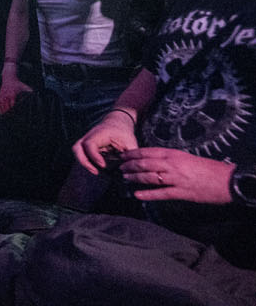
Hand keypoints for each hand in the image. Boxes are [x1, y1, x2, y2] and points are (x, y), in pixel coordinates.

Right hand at [0, 74, 33, 114]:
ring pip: (1, 105)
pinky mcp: (0, 95)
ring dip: (3, 111)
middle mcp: (6, 95)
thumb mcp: (24, 86)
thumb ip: (29, 91)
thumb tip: (35, 95)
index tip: (15, 114)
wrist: (9, 78)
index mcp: (12, 94)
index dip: (13, 110)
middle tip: (10, 118)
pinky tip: (1, 113)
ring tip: (5, 117)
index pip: (12, 104)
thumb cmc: (18, 83)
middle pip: (6, 106)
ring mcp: (2, 95)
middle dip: (8, 112)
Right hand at [72, 110, 138, 173]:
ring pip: (76, 150)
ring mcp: (86, 140)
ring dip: (82, 162)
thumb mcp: (130, 142)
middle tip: (95, 171)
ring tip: (95, 171)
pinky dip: (85, 161)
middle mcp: (89, 136)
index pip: (90, 144)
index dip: (94, 155)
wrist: (116, 123)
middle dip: (83, 161)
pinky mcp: (86, 145)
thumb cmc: (123, 133)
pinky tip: (96, 168)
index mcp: (100, 134)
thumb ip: (130, 155)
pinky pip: (80, 153)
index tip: (103, 165)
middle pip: (77, 148)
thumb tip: (130, 168)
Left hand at [119, 147, 235, 204]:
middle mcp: (172, 165)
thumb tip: (154, 160)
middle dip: (129, 165)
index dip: (132, 154)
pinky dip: (148, 194)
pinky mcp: (181, 193)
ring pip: (150, 177)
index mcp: (173, 154)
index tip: (122, 155)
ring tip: (125, 178)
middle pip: (145, 163)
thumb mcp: (186, 158)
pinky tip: (137, 195)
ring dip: (135, 178)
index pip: (147, 152)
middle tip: (120, 168)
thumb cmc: (207, 168)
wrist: (226, 180)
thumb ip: (170, 159)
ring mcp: (176, 179)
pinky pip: (161, 193)